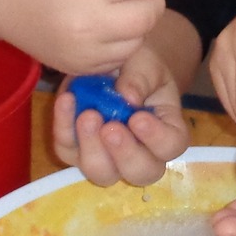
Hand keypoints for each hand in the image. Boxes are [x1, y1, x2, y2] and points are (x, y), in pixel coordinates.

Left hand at [52, 49, 190, 186]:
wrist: (110, 67)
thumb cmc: (137, 67)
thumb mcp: (145, 63)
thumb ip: (141, 78)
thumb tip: (129, 97)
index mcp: (167, 131)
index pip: (172, 146)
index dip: (157, 138)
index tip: (138, 118)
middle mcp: (141, 154)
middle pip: (141, 172)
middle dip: (125, 154)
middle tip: (111, 128)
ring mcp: (107, 158)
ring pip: (102, 173)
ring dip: (92, 149)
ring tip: (87, 116)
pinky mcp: (76, 152)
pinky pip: (68, 150)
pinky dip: (64, 127)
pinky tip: (66, 100)